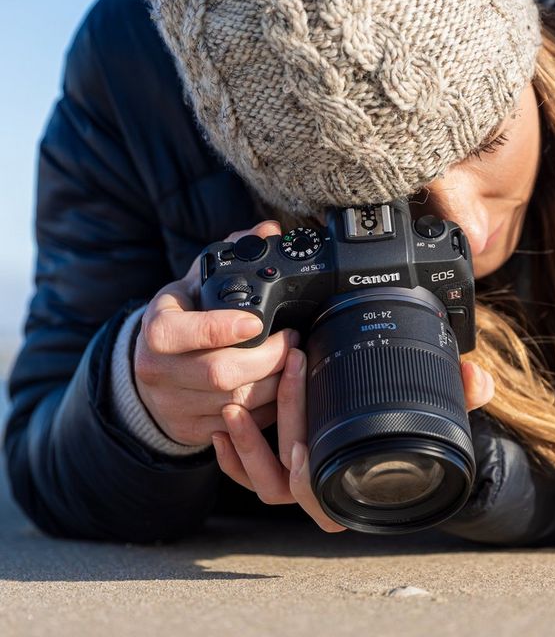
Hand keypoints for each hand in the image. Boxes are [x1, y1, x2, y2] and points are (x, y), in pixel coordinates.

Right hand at [133, 220, 293, 446]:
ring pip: (235, 404)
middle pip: (220, 374)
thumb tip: (268, 230)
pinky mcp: (190, 430)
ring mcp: (172, 405)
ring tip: (294, 361)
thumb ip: (234, 251)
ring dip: (275, 384)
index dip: (221, 329)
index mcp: (156, 328)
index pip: (181, 334)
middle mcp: (156, 370)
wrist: (153, 365)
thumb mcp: (198, 280)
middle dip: (268, 359)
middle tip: (292, 340)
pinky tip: (283, 388)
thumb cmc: (184, 316)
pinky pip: (239, 426)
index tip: (257, 322)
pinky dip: (269, 409)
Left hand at [211, 348, 495, 532]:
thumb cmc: (410, 425)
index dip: (308, 482)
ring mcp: (298, 482)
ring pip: (263, 482)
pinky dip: (231, 455)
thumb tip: (479, 379)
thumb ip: (458, 393)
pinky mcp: (277, 466)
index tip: (301, 446)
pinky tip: (225, 422)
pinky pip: (245, 475)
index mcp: (358, 487)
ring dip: (248, 445)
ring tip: (238, 405)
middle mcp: (325, 492)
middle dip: (286, 421)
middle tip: (291, 368)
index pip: (326, 501)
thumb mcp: (435, 407)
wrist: (388, 430)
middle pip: (288, 481)